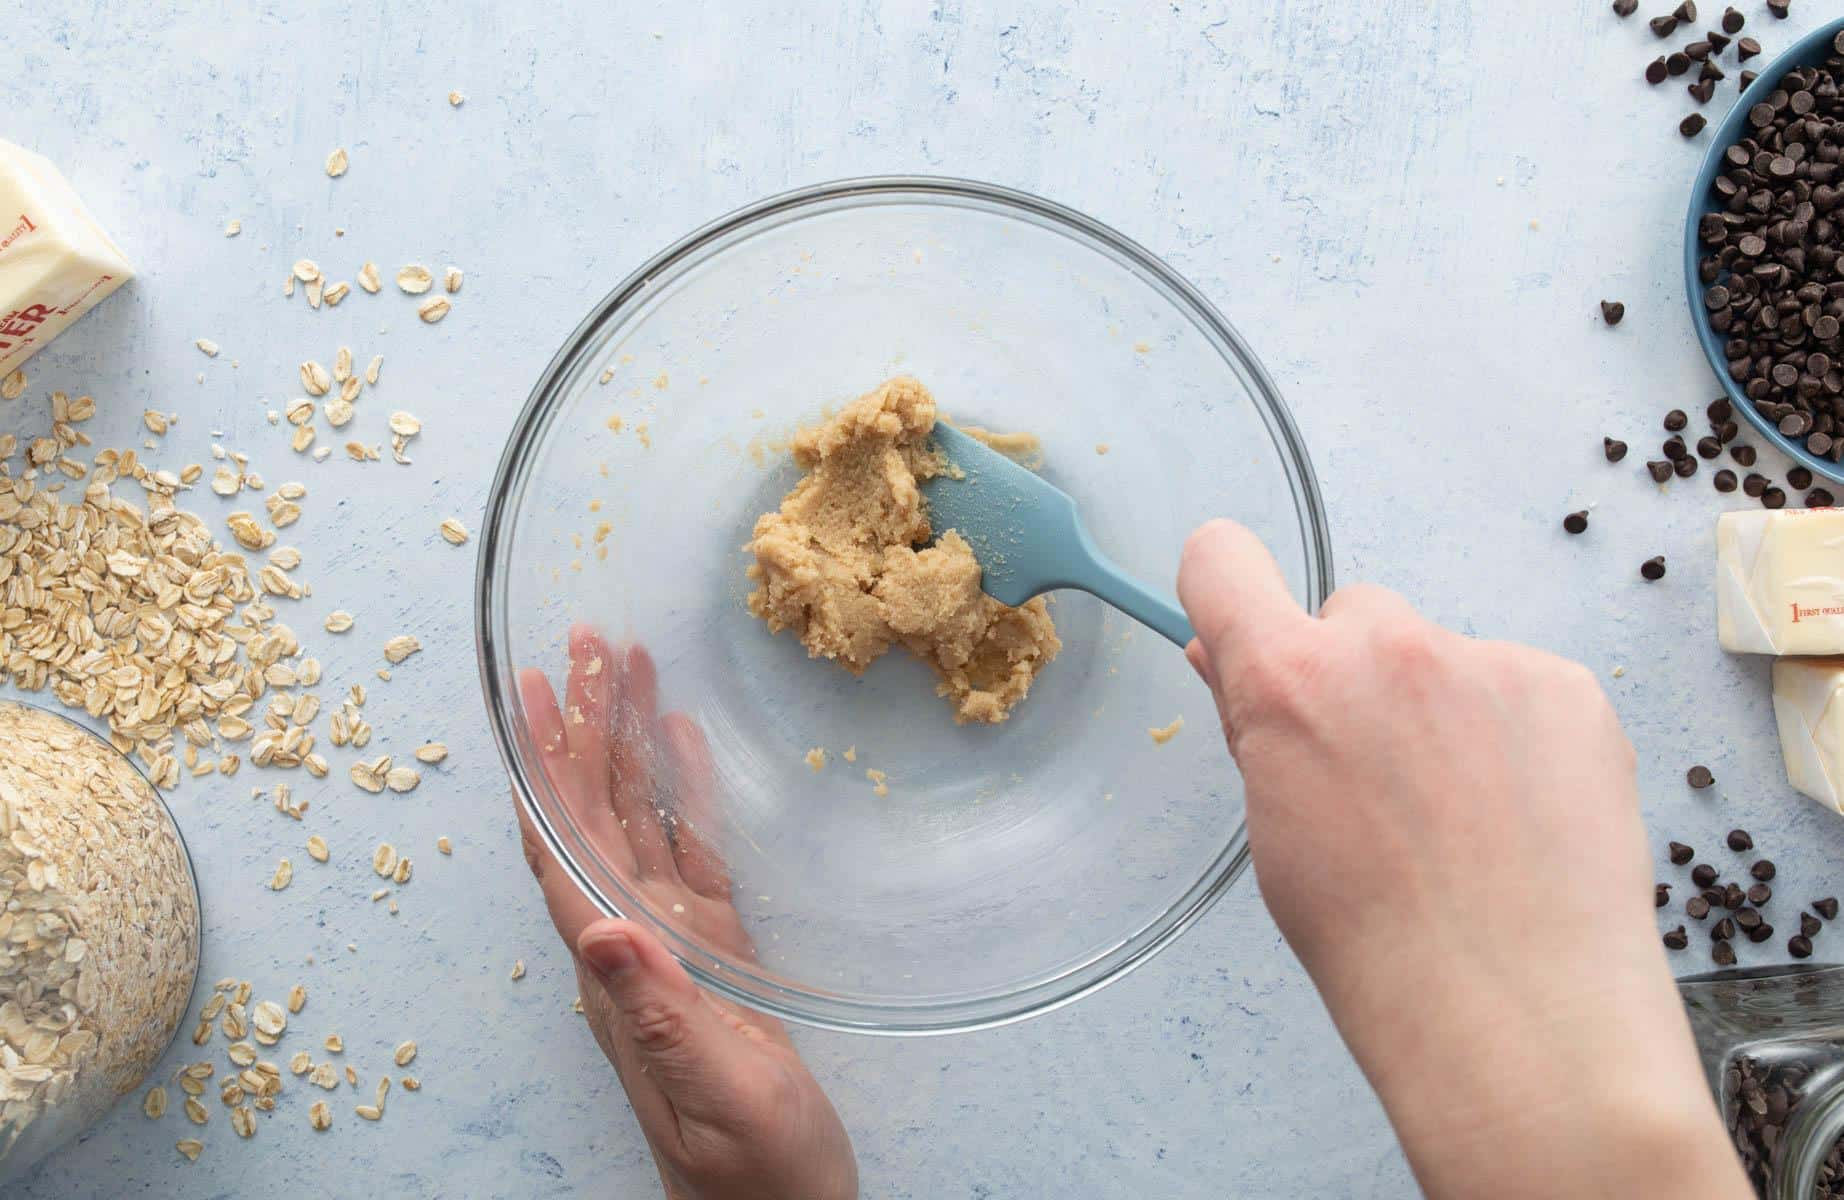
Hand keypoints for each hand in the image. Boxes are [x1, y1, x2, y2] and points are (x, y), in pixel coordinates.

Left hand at [515, 627, 856, 1199]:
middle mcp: (629, 946)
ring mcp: (671, 948)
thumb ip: (659, 1012)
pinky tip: (683, 750)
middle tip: (589, 643)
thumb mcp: (715, 1093)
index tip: (532, 692)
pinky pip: (690, 856)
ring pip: (636, 826)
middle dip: (583, 730)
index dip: (541, 770)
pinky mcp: (716, 956)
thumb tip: (598, 925)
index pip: (561, 850)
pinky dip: (684, 796)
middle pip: (591, 818)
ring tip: (628, 668)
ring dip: (626, 749)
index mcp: (617, 972)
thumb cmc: (753, 1172)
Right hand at [1177, 521, 1747, 1199]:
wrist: (1516, 1010)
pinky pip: (1521, 685)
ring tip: (1466, 815)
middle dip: (1356, 673)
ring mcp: (1486, 661)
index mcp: (1289, 683)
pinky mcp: (1567, 686)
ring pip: (1444, 656)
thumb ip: (1257, 730)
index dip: (1222, 581)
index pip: (1222, 560)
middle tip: (1381, 770)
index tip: (1236, 605)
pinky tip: (1521, 815)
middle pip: (1352, 614)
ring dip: (1443, 706)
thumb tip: (1233, 662)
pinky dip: (1517, 734)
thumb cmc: (1381, 945)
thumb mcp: (1278, 835)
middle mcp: (1385, 649)